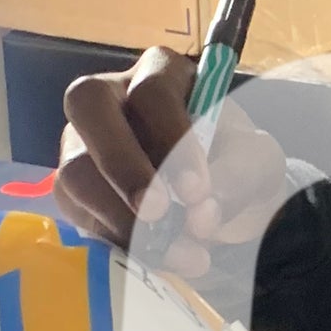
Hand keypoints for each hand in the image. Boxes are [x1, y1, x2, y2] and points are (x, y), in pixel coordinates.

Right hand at [54, 48, 290, 276]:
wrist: (219, 197)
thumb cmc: (235, 161)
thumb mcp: (257, 162)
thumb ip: (238, 178)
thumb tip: (200, 215)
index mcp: (162, 74)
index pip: (152, 92)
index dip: (170, 138)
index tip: (197, 191)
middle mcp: (113, 95)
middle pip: (88, 106)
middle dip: (122, 165)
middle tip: (157, 213)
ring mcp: (83, 139)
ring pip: (74, 167)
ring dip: (119, 217)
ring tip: (169, 252)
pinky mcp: (73, 185)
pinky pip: (74, 210)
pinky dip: (111, 239)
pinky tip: (150, 256)